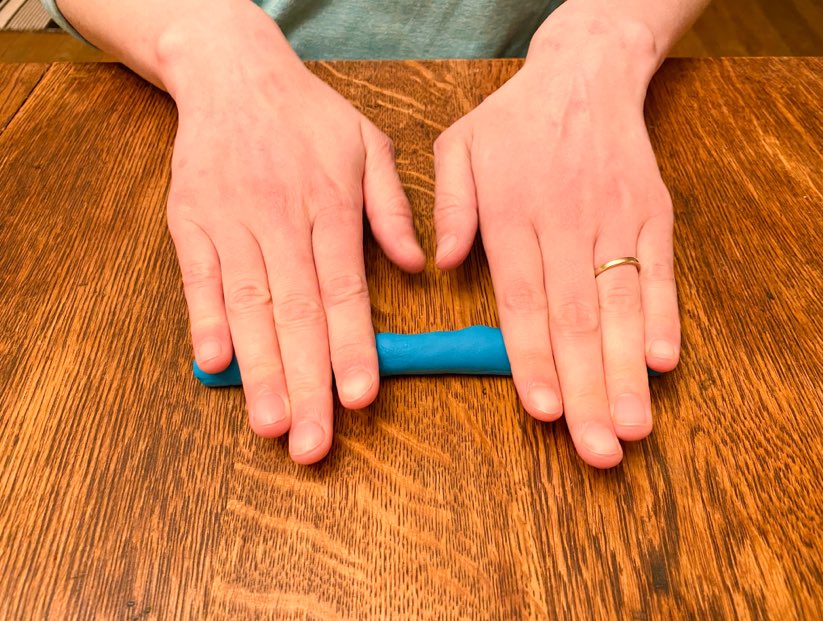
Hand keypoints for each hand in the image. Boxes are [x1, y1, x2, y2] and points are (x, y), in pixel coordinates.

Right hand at [160, 15, 424, 463]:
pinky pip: (198, 278)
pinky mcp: (191, 222)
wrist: (233, 72)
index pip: (345, 290)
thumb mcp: (369, 145)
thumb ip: (394, 208)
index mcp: (330, 206)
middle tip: (314, 443)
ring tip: (271, 423)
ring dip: (259, 369)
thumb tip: (418, 266)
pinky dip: (205, 320)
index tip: (361, 398)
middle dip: (307, 383)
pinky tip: (214, 365)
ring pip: (249, 306)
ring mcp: (232, 222)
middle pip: (297, 313)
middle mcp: (281, 220)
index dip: (353, 346)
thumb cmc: (309, 116)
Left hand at [432, 13, 679, 467]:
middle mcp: (566, 222)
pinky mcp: (653, 214)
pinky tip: (663, 363)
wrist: (585, 76)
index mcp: (512, 213)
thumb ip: (448, 206)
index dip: (532, 357)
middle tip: (597, 448)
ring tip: (633, 426)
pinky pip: (661, 271)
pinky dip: (664, 316)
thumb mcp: (457, 146)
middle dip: (587, 388)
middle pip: (577, 317)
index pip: (523, 299)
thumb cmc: (513, 121)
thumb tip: (440, 263)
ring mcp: (615, 219)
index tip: (542, 410)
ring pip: (622, 305)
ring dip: (628, 370)